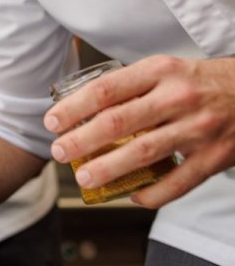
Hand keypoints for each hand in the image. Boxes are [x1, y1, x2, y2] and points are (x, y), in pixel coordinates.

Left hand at [44, 55, 234, 207]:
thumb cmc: (202, 83)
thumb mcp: (167, 71)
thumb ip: (131, 87)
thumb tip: (79, 110)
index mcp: (161, 71)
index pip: (106, 90)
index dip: (73, 109)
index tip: (51, 122)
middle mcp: (178, 98)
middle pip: (117, 123)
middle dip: (80, 141)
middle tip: (59, 152)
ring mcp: (198, 129)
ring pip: (142, 153)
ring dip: (107, 169)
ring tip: (83, 177)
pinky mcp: (214, 157)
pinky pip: (176, 183)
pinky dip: (151, 194)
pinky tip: (132, 195)